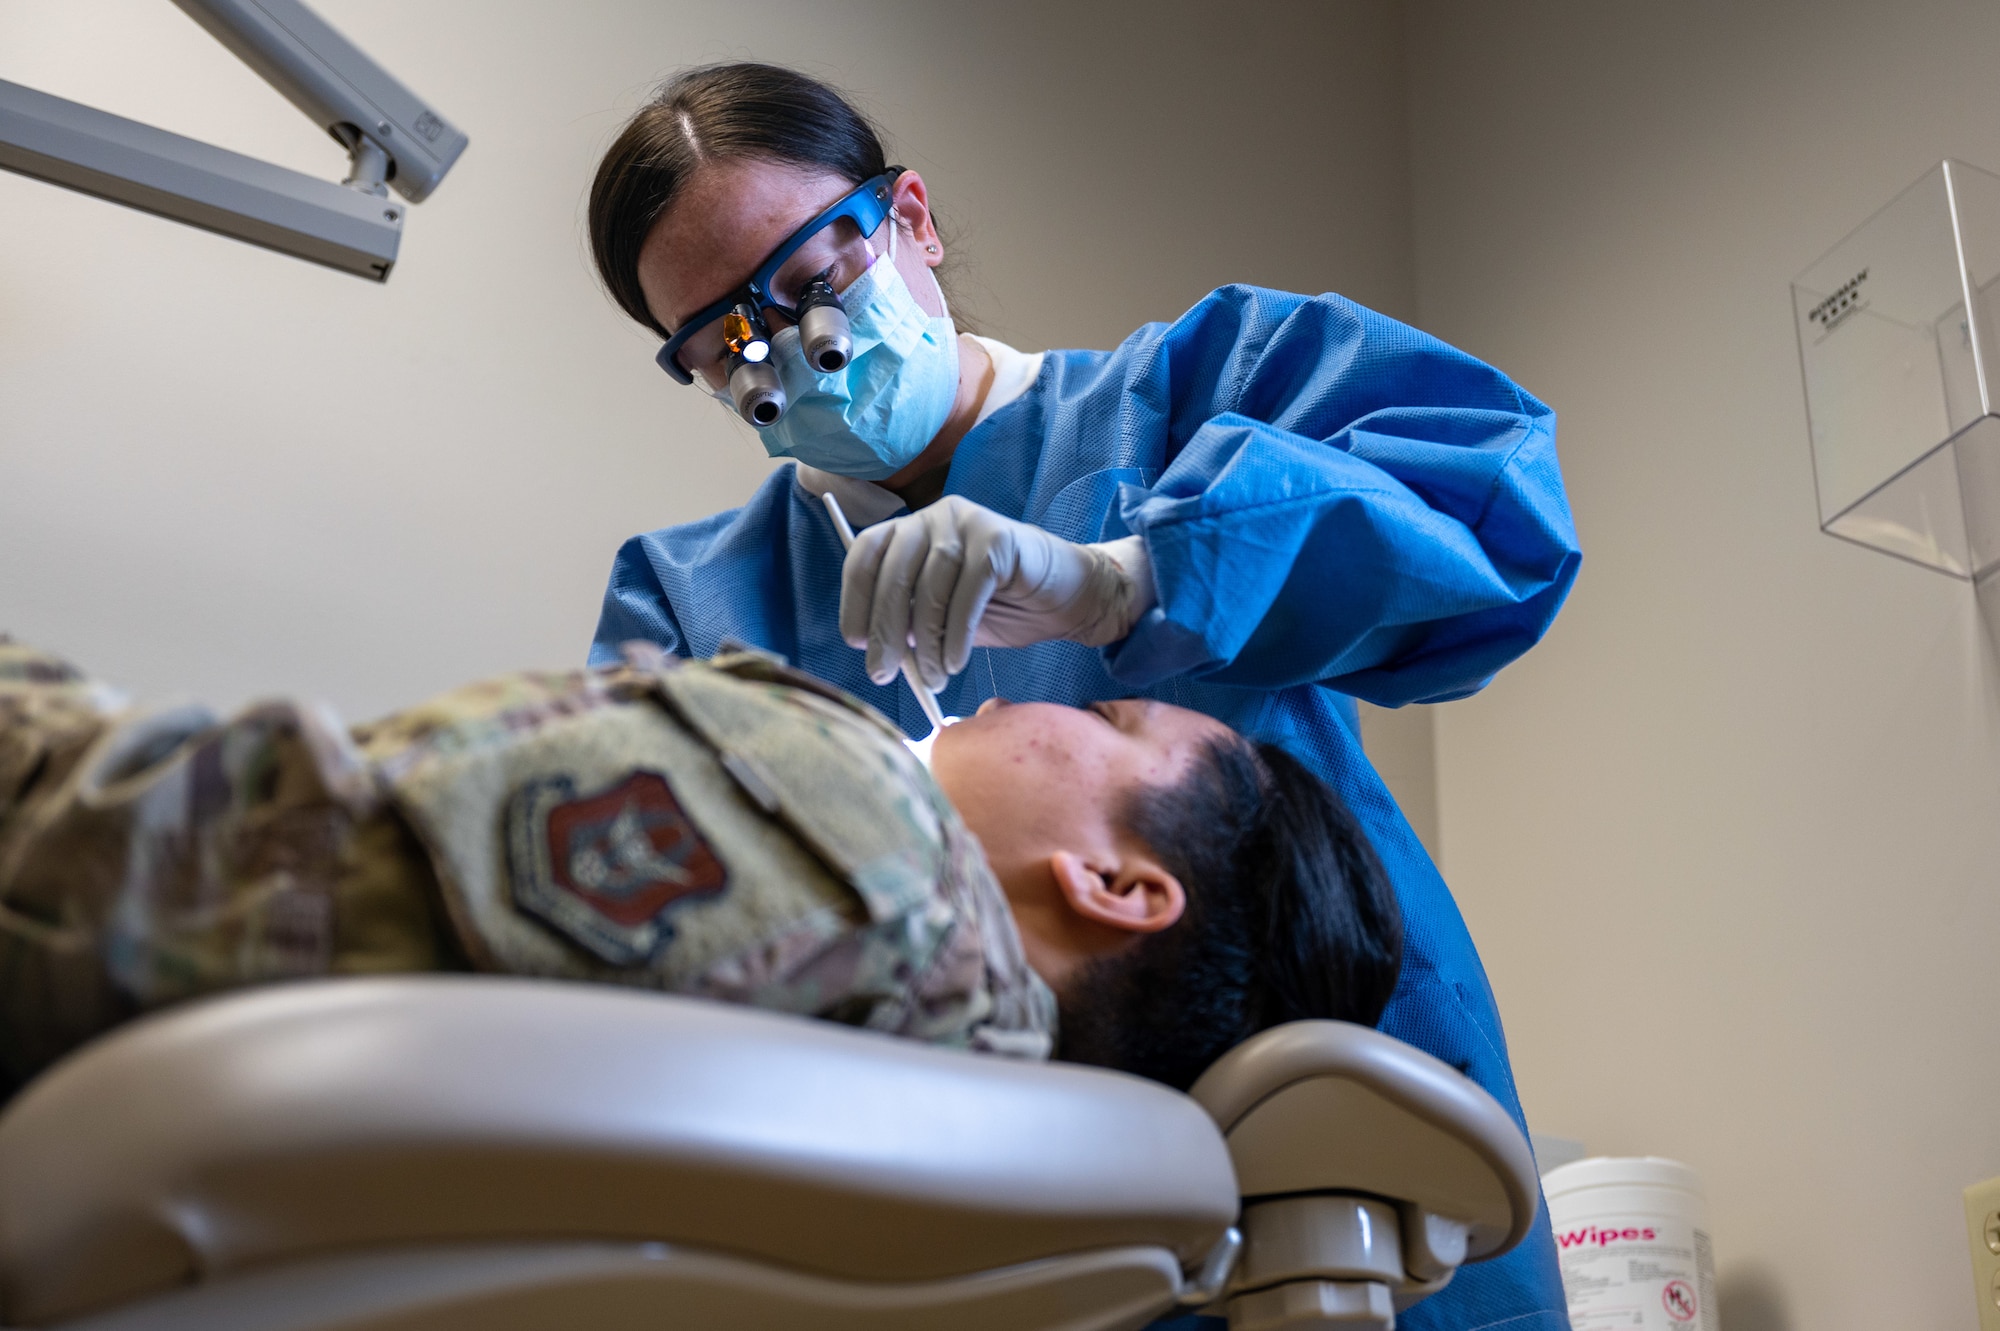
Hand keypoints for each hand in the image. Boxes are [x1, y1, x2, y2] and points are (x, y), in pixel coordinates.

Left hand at [838, 496, 1152, 689]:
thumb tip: (876, 650)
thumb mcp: (942, 617)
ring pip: (931, 587)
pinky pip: (967, 592)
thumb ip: (910, 622)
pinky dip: (956, 635)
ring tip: (932, 679)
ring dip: (926, 643)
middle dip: (885, 630)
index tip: (856, 642)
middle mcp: (934, 517)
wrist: (1066, 597)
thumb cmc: (999, 607)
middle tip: (883, 673)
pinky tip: (955, 663)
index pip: (866, 556)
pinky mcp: (999, 538)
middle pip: (894, 572)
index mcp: (911, 530)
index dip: (855, 599)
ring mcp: (967, 522)